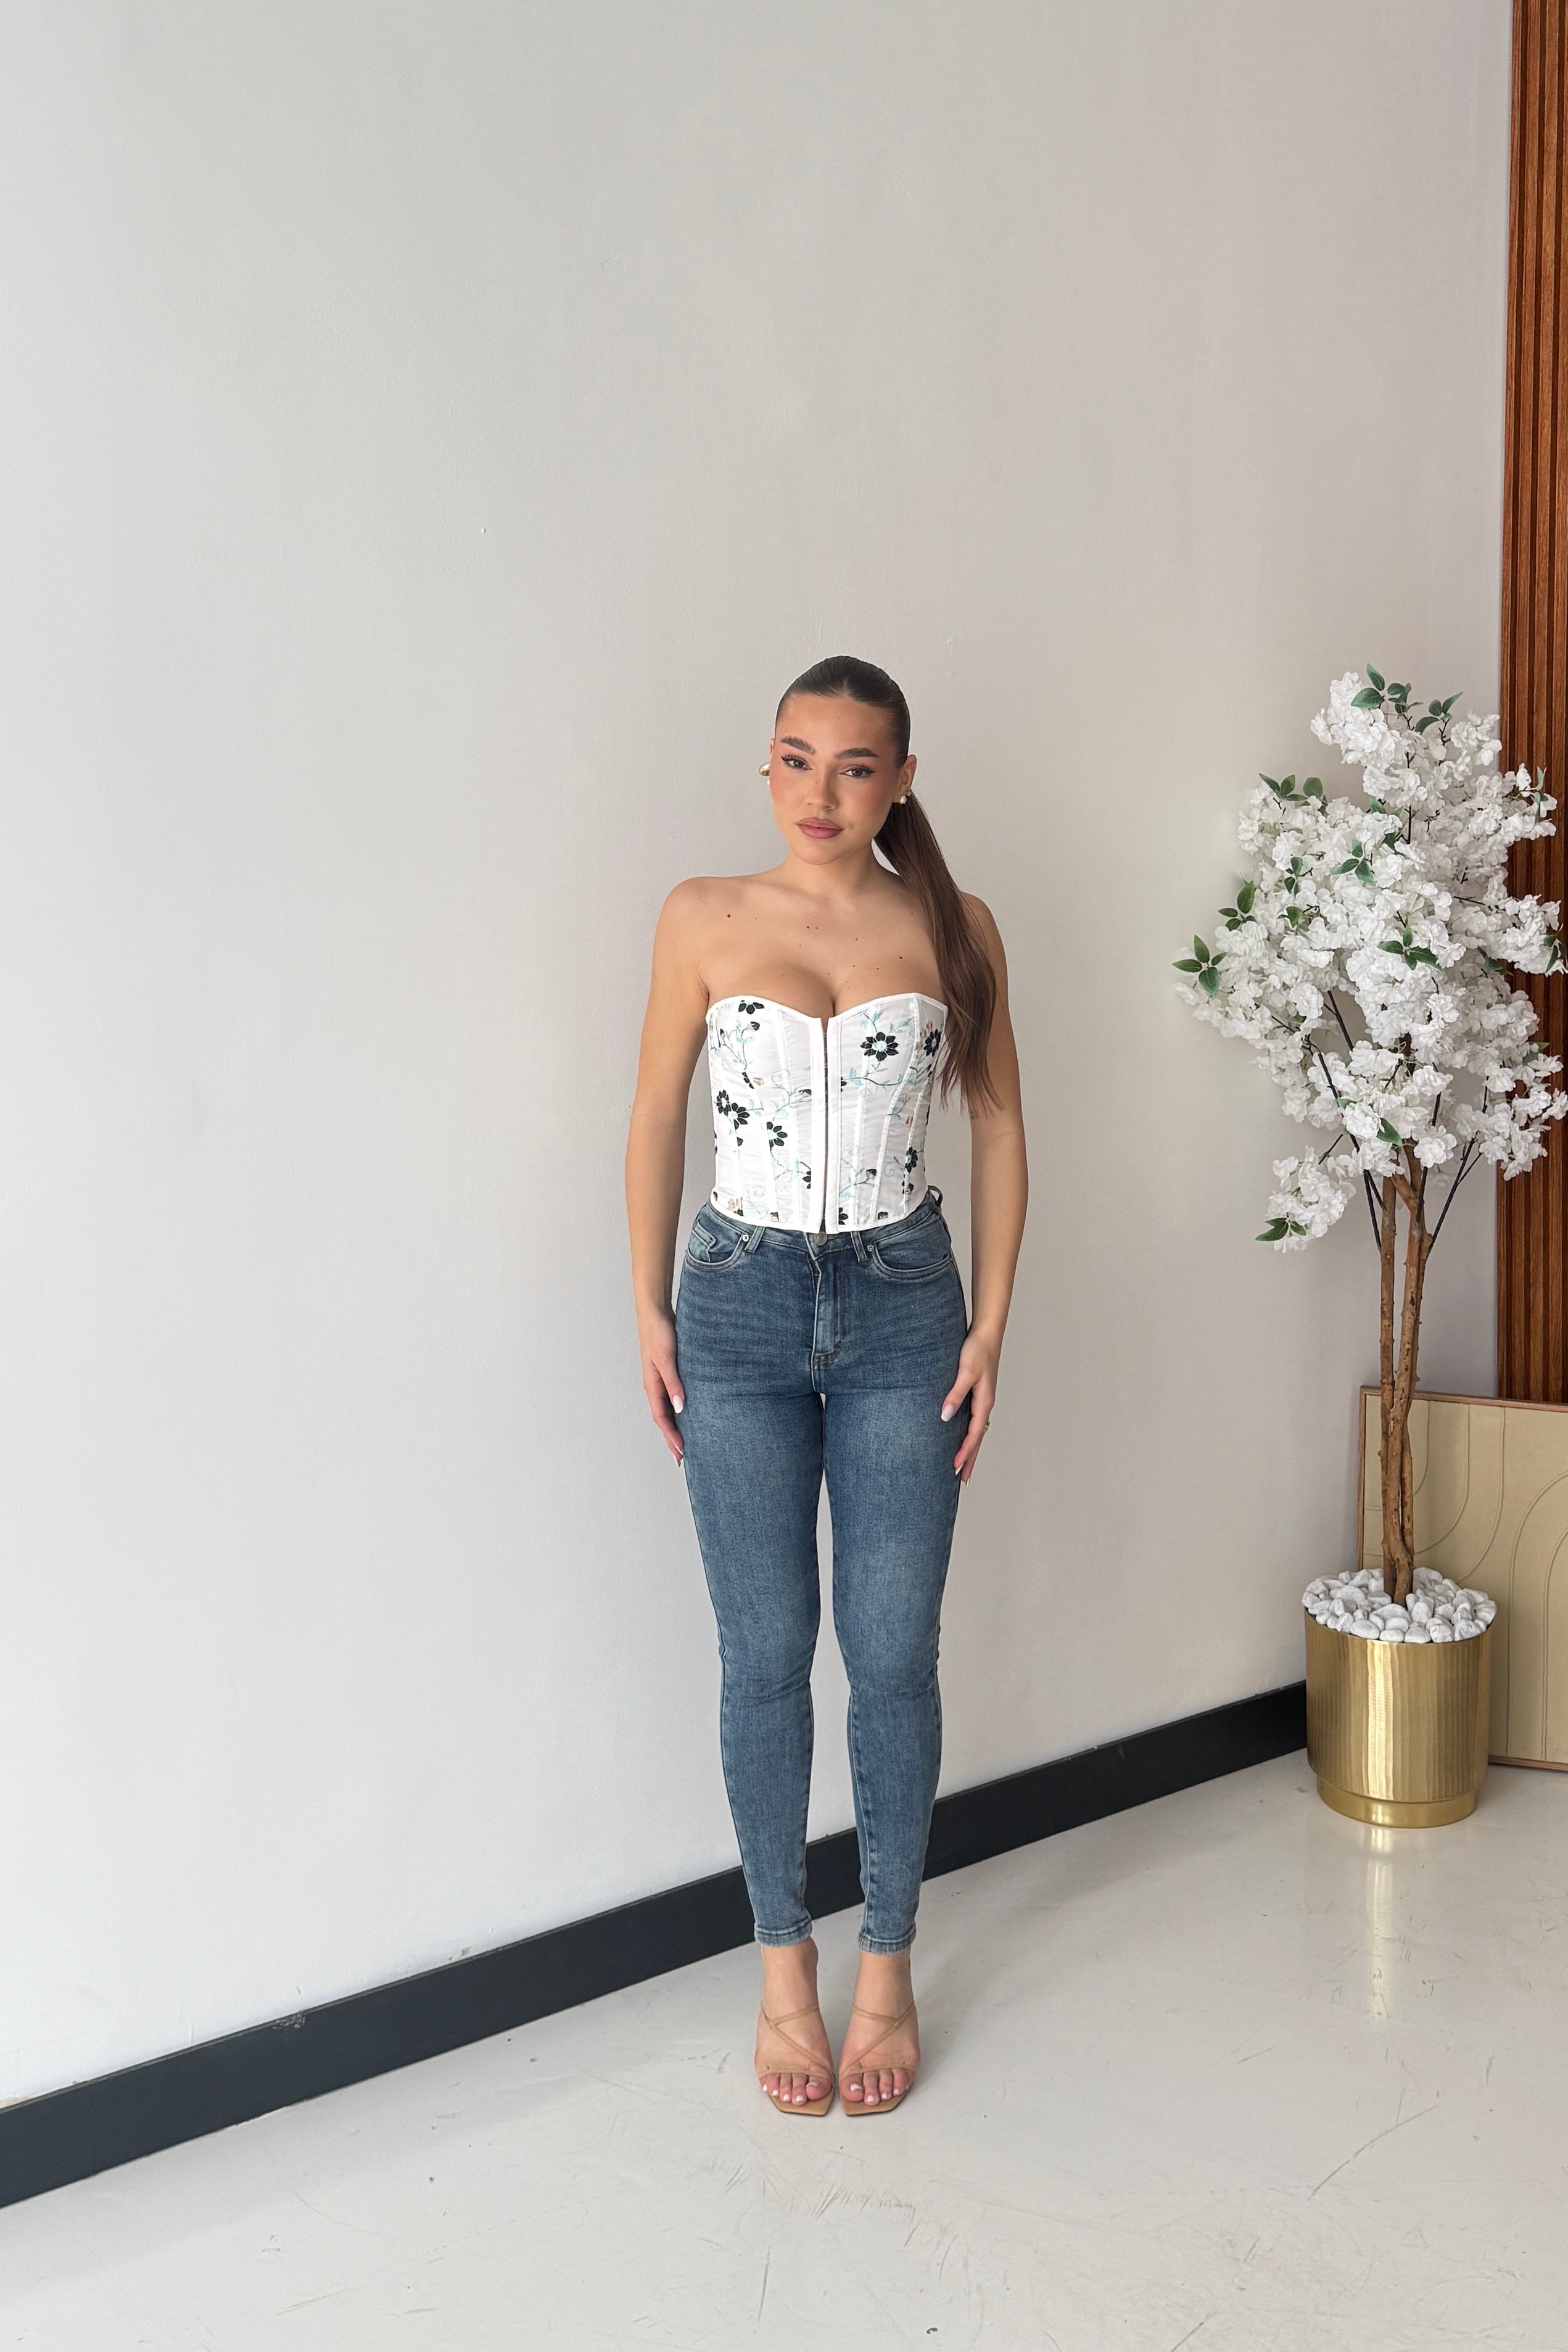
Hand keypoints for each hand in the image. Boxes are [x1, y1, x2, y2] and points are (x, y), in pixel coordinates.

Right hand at [640, 1311, 685, 1463]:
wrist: (656, 1312)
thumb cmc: (659, 1333)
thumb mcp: (667, 1359)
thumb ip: (673, 1383)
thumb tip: (680, 1409)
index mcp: (652, 1385)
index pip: (661, 1418)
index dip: (671, 1436)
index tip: (682, 1453)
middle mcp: (655, 1386)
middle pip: (663, 1418)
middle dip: (671, 1439)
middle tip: (682, 1458)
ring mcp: (660, 1379)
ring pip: (667, 1409)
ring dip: (675, 1426)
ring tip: (685, 1441)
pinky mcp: (668, 1371)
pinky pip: (672, 1397)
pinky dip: (678, 1409)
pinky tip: (688, 1413)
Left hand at [941, 1331, 998, 1483]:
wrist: (987, 1333)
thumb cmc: (977, 1350)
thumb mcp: (965, 1372)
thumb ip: (955, 1394)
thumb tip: (946, 1417)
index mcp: (984, 1402)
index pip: (973, 1435)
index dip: (964, 1452)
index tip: (955, 1469)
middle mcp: (985, 1404)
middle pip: (978, 1439)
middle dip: (970, 1459)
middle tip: (963, 1481)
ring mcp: (983, 1400)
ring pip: (977, 1431)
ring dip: (970, 1449)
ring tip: (963, 1466)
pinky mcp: (978, 1394)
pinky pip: (974, 1421)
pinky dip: (969, 1435)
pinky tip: (963, 1438)